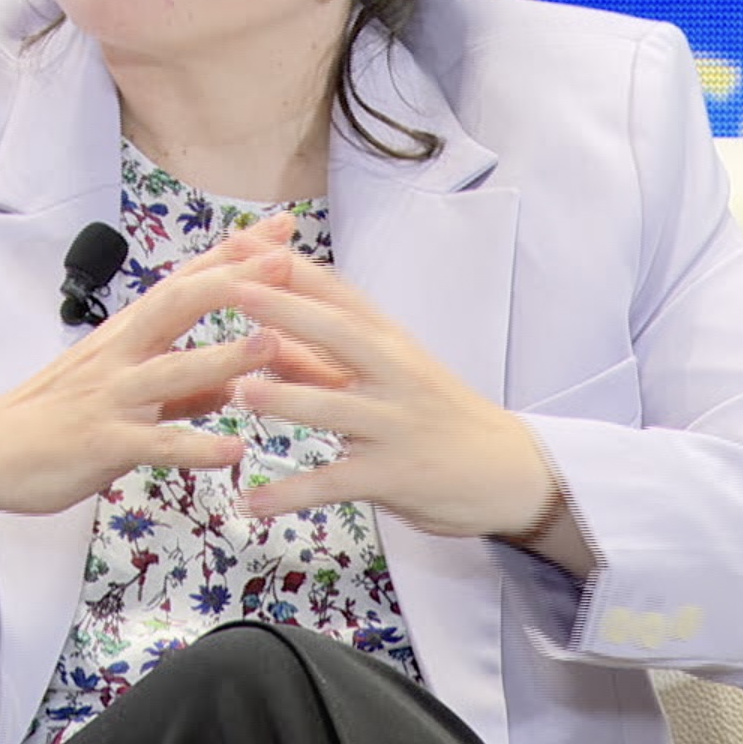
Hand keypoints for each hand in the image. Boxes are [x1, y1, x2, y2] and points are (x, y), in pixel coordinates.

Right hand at [0, 212, 300, 544]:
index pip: (185, 280)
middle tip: (286, 261)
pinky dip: (195, 446)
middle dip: (233, 280)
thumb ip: (182, 385)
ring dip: (223, 355)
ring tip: (273, 345)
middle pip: (178, 303)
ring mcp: (110, 397)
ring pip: (171, 370)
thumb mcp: (120, 388)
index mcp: (126, 335)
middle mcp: (119, 354)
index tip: (281, 229)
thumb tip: (233, 379)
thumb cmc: (57, 416)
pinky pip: (154, 444)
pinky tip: (234, 451)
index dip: (232, 254)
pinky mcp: (101, 443)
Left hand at [229, 254, 593, 574]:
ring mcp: (396, 424)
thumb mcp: (385, 375)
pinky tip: (248, 502)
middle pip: (340, 333)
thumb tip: (259, 332)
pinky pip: (335, 483)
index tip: (244, 241)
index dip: (291, 267)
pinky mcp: (394, 475)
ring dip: (286, 399)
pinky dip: (289, 493)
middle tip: (234, 290)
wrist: (508, 471)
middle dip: (287, 309)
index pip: (338, 294)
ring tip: (238, 392)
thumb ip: (321, 358)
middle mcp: (396, 374)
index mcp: (390, 342)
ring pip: (336, 407)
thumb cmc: (436, 415)